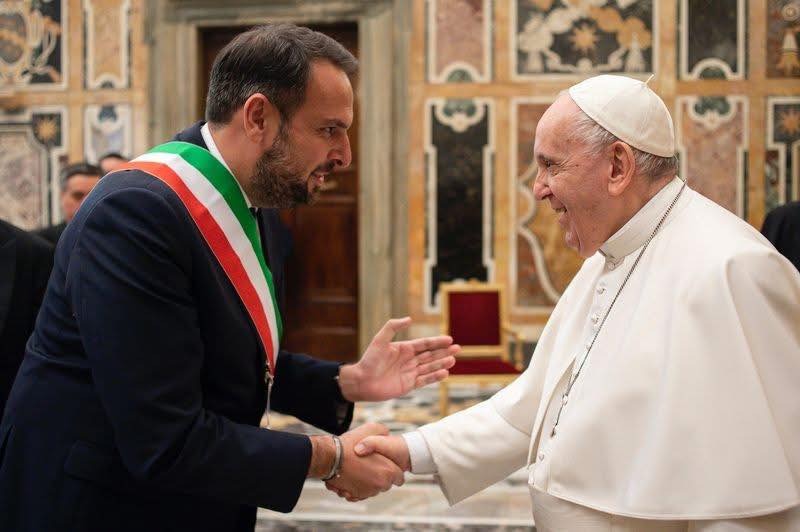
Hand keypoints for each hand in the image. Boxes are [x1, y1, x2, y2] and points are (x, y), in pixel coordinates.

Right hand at [324, 423, 404, 501]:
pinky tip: (349, 475)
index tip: (385, 464)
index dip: (393, 469)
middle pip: (384, 484)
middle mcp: (380, 485)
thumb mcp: (373, 428)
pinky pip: (359, 493)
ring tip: (356, 468)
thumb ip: (383, 432)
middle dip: (378, 475)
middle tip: (368, 464)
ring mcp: (367, 492)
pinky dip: (355, 487)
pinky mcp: (355, 496)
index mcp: (388, 471)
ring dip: (366, 481)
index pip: (399, 478)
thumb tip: (387, 435)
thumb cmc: (350, 444)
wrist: (328, 457)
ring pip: (371, 488)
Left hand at [338, 317, 458, 401]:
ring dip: (442, 363)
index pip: (424, 344)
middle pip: (430, 355)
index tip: (449, 339)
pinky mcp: (409, 385)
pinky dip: (435, 377)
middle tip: (458, 349)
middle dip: (444, 352)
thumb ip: (393, 327)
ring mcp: (410, 373)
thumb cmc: (369, 360)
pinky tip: (445, 373)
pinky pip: (425, 380)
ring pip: (430, 367)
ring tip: (453, 360)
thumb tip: (410, 319)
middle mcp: (409, 360)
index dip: (437, 342)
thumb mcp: (379, 340)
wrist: (361, 381)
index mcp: (404, 349)